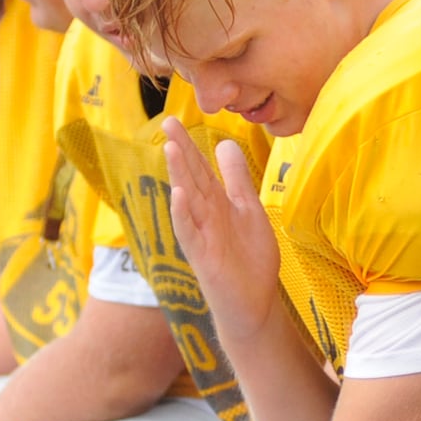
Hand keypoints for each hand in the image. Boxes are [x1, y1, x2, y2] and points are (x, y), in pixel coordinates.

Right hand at [163, 117, 280, 341]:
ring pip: (188, 201)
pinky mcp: (203, 258)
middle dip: (181, 152)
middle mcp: (205, 216)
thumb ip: (236, 180)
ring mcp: (202, 236)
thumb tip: (225, 144)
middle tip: (166, 123)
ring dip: (180, 176)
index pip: (200, 169)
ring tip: (171, 149)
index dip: (190, 145)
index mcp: (216, 203)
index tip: (174, 118)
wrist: (254, 302)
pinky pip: (190, 233)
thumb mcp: (247, 209)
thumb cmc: (248, 257)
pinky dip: (183, 215)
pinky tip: (178, 195)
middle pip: (191, 179)